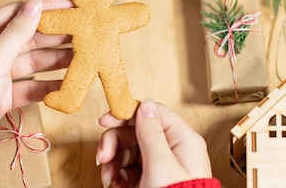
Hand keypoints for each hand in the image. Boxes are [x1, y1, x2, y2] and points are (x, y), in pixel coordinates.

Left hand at [0, 0, 72, 158]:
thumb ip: (17, 31)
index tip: (71, 6)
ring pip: (31, 61)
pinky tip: (68, 84)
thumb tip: (35, 2)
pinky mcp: (2, 96)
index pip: (16, 13)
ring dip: (55, 59)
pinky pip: (30, 85)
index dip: (44, 8)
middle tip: (85, 32)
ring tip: (83, 56)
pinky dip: (47, 86)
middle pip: (26, 37)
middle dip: (54, 35)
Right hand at [96, 99, 212, 187]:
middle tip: (103, 157)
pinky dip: (117, 174)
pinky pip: (128, 167)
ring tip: (108, 178)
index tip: (104, 121)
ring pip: (128, 150)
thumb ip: (151, 133)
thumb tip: (145, 105)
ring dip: (113, 161)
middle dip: (115, 143)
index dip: (126, 114)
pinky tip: (112, 183)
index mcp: (182, 140)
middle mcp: (172, 149)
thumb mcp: (161, 164)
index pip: (152, 113)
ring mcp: (161, 164)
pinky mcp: (151, 178)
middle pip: (135, 132)